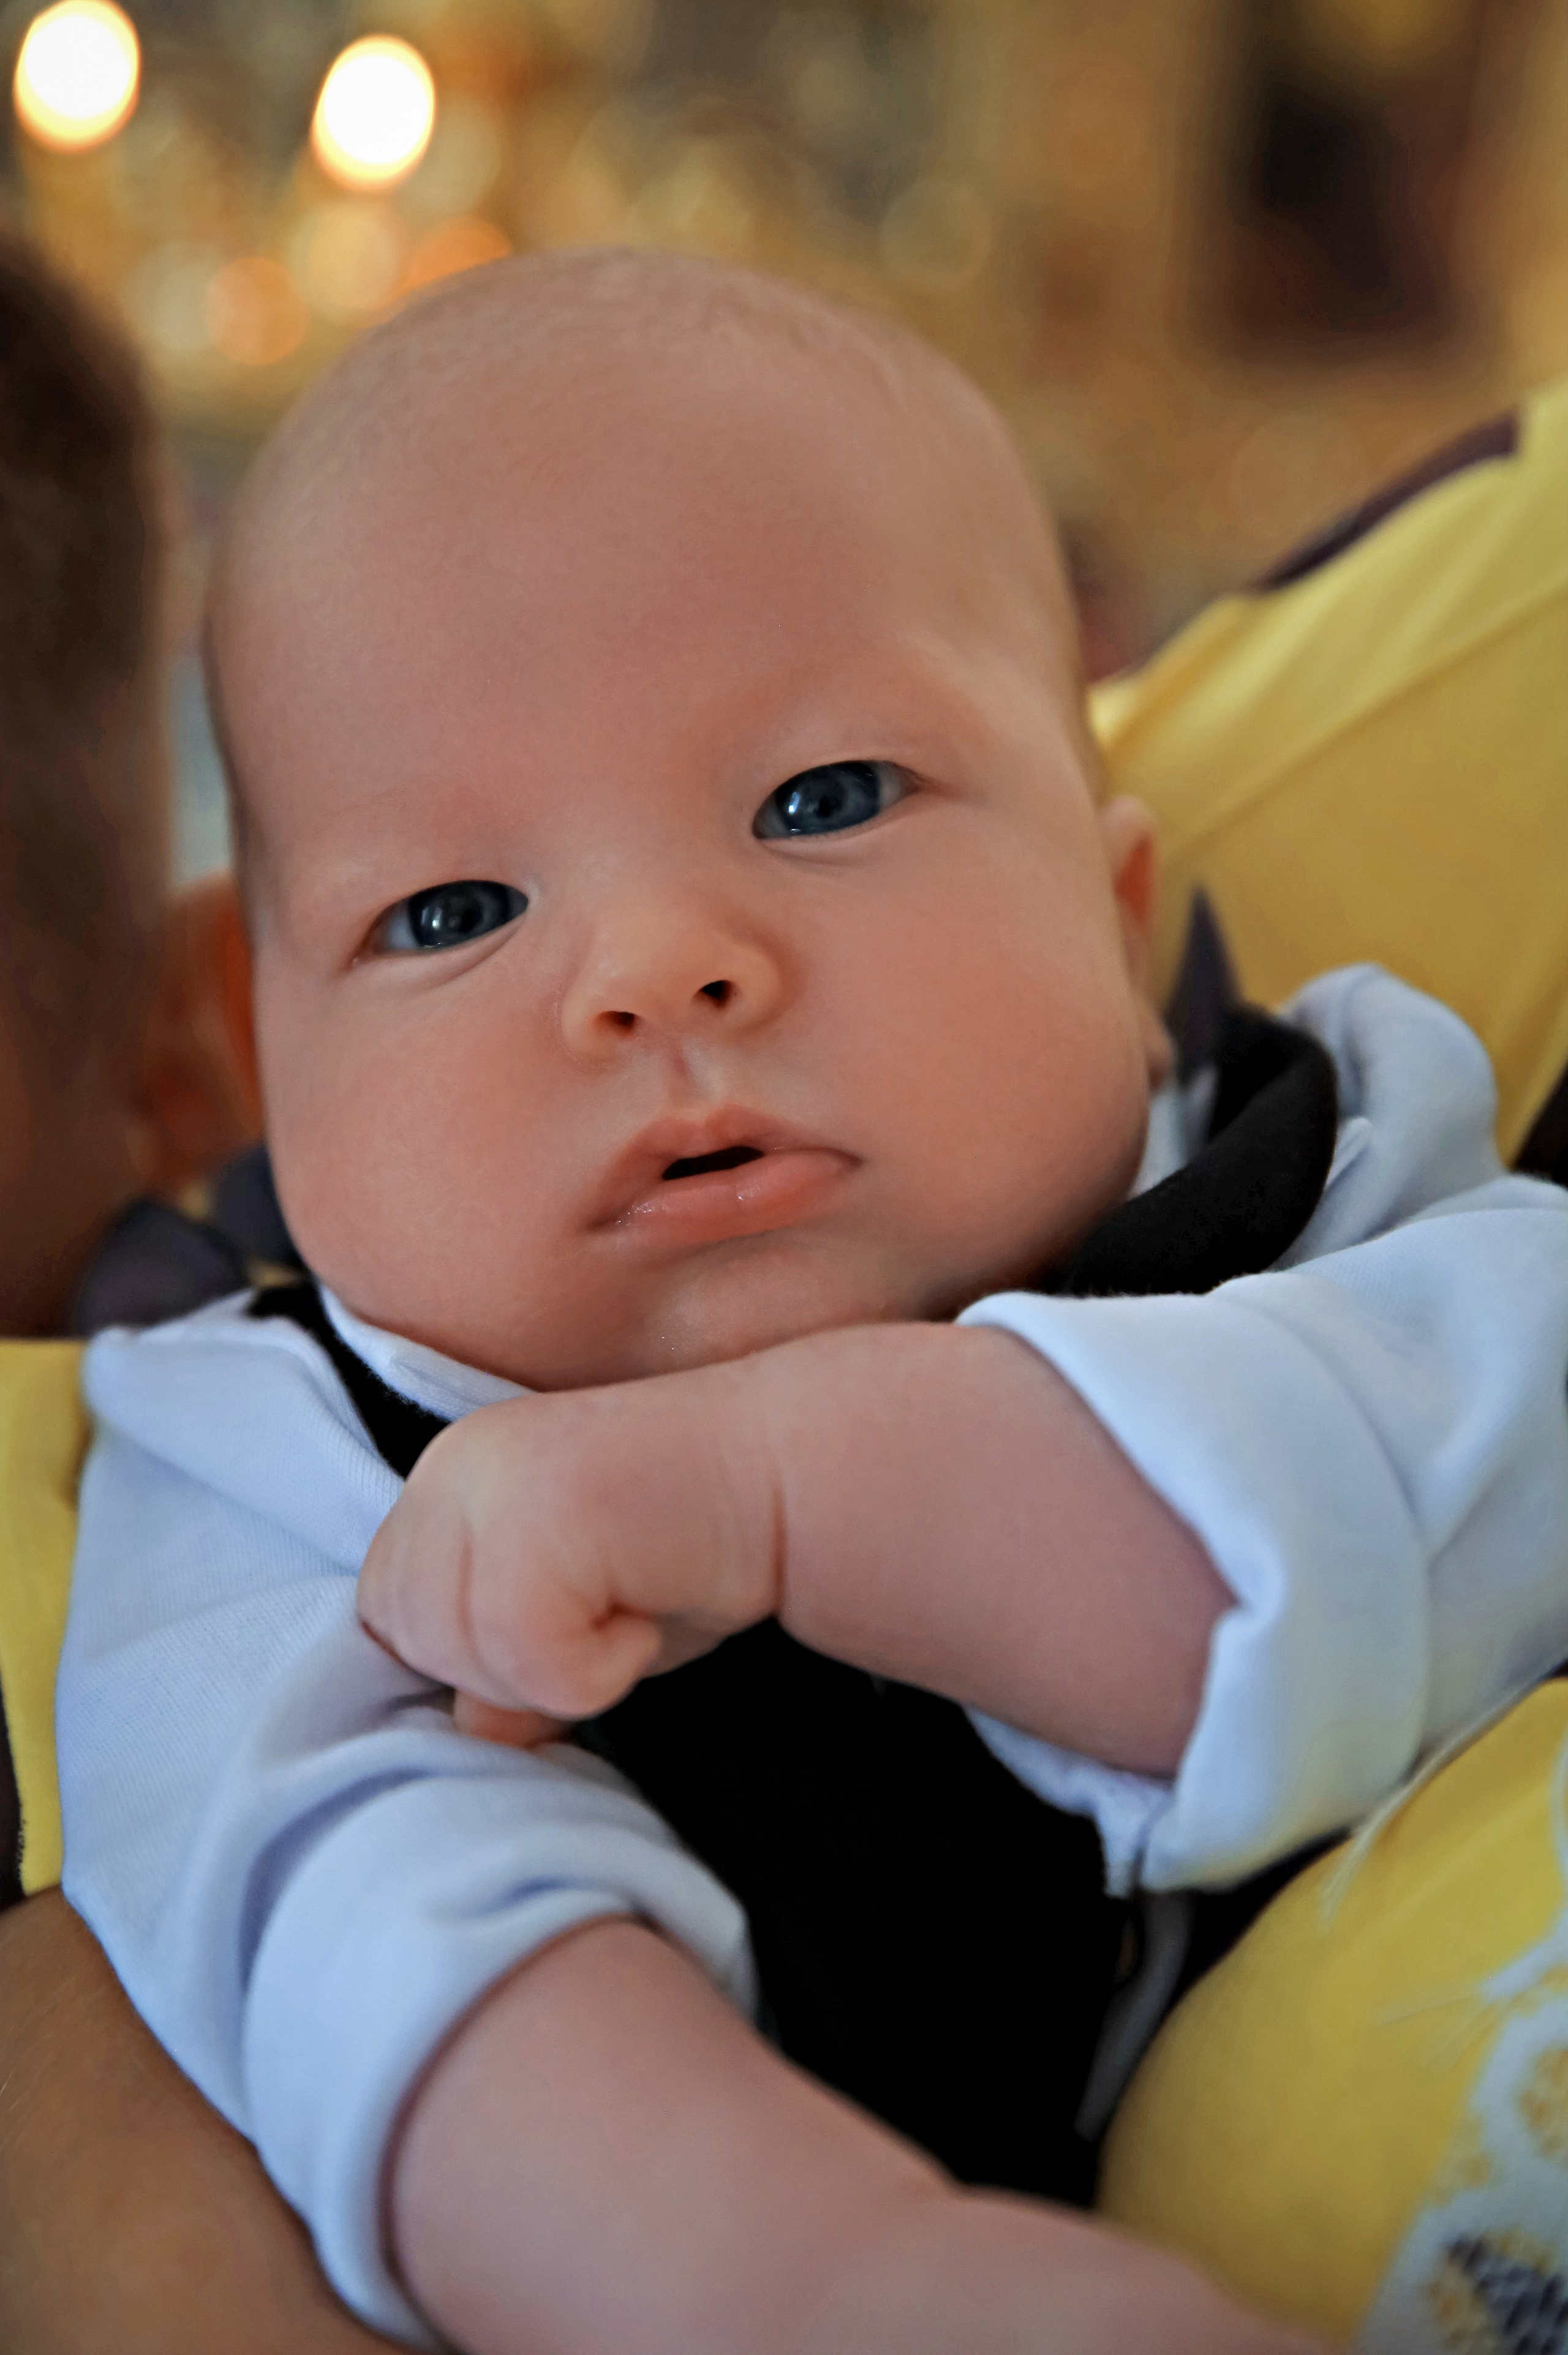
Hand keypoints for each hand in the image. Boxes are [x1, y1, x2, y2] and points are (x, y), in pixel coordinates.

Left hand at [358, 1362, 783, 1729]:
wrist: (792, 1474)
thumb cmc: (693, 1545)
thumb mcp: (580, 1614)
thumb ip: (504, 1658)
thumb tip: (471, 1724)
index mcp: (450, 1477)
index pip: (387, 1610)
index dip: (469, 1652)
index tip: (568, 1627)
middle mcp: (456, 1465)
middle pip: (404, 1634)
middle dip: (502, 1667)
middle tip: (604, 1626)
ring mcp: (495, 1482)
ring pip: (456, 1654)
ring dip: (551, 1670)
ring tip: (628, 1613)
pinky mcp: (543, 1513)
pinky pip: (524, 1656)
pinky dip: (593, 1672)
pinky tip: (648, 1614)